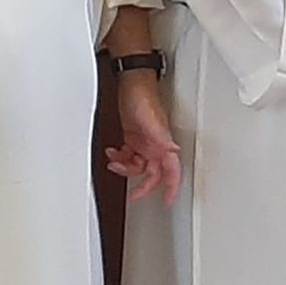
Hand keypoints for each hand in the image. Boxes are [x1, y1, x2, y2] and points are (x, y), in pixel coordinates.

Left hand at [105, 70, 181, 203]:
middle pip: (152, 174)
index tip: (168, 202)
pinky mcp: (132, 137)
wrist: (130, 83)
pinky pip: (128, 155)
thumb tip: (173, 151)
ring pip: (138, 166)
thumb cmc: (143, 96)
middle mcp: (155, 146)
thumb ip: (161, 137)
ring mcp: (144, 142)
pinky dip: (119, 157)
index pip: (172, 172)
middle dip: (142, 186)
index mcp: (163, 144)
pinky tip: (112, 151)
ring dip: (125, 168)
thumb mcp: (152, 120)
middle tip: (132, 195)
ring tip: (114, 162)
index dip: (172, 188)